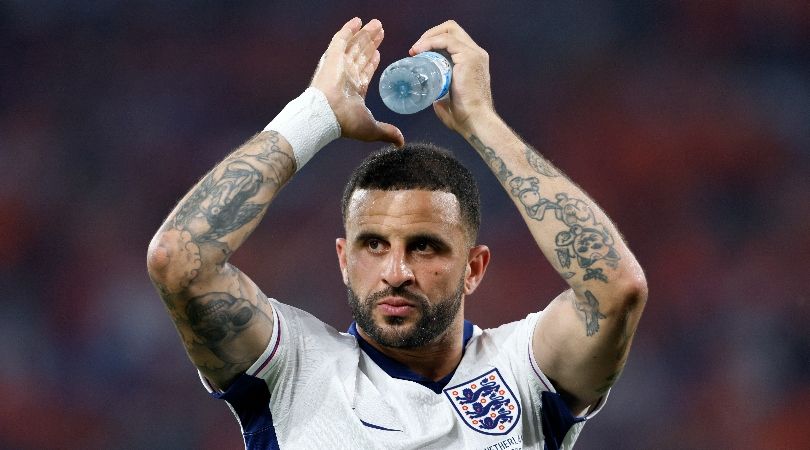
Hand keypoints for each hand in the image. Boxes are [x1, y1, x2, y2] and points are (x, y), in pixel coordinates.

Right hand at [311, 18, 403, 146]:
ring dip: (365, 35)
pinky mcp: (333, 57)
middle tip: (381, 32)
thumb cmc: (346, 122)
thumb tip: (401, 143)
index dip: (372, 62)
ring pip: (354, 45)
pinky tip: (357, 21)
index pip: (364, 72)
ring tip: (376, 24)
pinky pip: (340, 39)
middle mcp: (346, 76)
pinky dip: (348, 29)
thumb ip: (387, 132)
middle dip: (370, 44)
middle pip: (361, 55)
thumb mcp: (372, 127)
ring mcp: (339, 65)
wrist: (327, 115)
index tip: (378, 52)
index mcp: (354, 90)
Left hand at [409, 21, 495, 134]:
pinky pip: (447, 40)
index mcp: (473, 61)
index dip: (433, 41)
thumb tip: (435, 99)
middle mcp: (476, 53)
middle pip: (451, 29)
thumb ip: (444, 98)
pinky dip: (431, 42)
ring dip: (428, 37)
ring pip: (449, 30)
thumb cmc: (464, 117)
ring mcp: (474, 54)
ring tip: (415, 50)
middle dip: (430, 35)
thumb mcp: (451, 101)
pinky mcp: (470, 57)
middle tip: (415, 50)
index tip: (417, 53)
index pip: (452, 39)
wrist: (475, 121)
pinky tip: (420, 50)